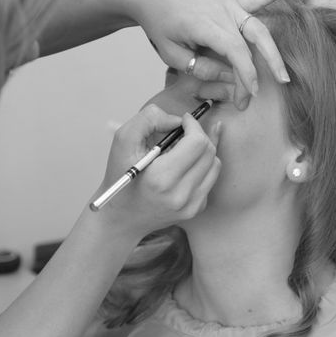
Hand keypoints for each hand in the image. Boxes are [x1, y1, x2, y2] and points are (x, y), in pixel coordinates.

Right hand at [91, 104, 220, 241]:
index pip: (197, 143)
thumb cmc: (120, 175)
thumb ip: (149, 120)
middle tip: (182, 133)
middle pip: (209, 151)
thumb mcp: (124, 140)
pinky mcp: (197, 208)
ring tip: (181, 150)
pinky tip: (188, 162)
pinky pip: (211, 178)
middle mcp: (180, 194)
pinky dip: (202, 166)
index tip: (184, 121)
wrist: (121, 216)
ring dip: (202, 150)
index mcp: (162, 178)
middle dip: (198, 135)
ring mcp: (192, 204)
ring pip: (215, 163)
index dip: (193, 125)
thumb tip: (178, 120)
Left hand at [126, 0, 290, 108]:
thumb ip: (200, 67)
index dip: (247, 74)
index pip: (236, 52)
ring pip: (258, 25)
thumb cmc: (159, 25)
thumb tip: (229, 75)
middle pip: (254, 39)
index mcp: (205, 25)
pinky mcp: (228, 0)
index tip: (250, 94)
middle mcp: (221, 11)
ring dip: (273, 48)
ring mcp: (226, 4)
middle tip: (282, 84)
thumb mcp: (172, 54)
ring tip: (283, 71)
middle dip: (270, 63)